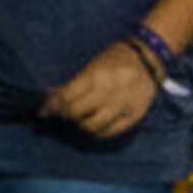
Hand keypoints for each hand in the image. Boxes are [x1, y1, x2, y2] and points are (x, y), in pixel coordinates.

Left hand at [42, 42, 160, 141]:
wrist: (149, 60)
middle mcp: (109, 93)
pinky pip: (109, 133)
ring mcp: (122, 106)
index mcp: (96, 76)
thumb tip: (50, 98)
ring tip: (80, 119)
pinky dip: (97, 132)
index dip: (51, 106)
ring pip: (92, 126)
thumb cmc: (116, 59)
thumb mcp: (93, 66)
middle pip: (76, 113)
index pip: (67, 97)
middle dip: (65, 115)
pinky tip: (94, 126)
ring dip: (80, 124)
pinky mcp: (133, 116)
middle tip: (63, 113)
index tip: (43, 112)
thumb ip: (73, 84)